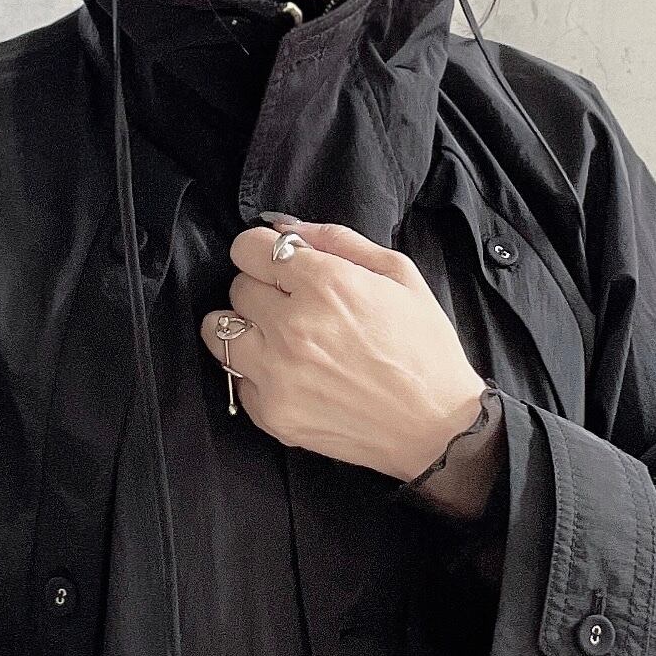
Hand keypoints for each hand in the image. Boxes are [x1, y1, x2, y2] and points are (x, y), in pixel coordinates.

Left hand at [199, 213, 490, 490]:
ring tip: (277, 338)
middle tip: (294, 306)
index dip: (263, 252)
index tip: (278, 265)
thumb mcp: (399, 273)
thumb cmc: (424, 347)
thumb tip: (284, 228)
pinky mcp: (272, 414)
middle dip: (262, 288)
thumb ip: (337, 240)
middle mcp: (292, 326)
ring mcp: (277, 374)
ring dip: (243, 327)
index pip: (247, 248)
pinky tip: (293, 376)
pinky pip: (237, 377)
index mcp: (325, 284)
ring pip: (218, 330)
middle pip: (237, 286)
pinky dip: (257, 373)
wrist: (437, 427)